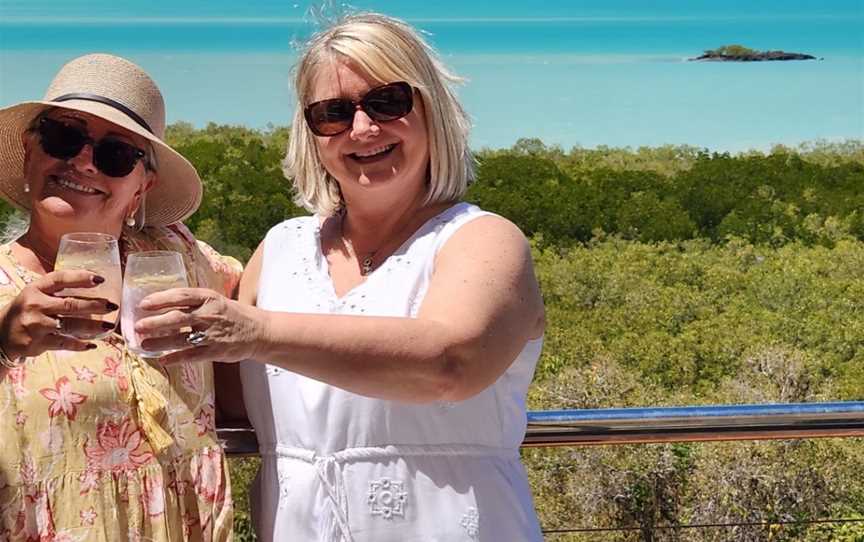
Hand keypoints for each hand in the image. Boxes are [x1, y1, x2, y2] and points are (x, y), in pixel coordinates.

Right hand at [0, 270, 116, 357]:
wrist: (1, 334)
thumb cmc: (27, 309)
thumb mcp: (36, 293)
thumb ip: (58, 289)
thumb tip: (94, 283)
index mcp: (36, 288)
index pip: (60, 279)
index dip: (81, 277)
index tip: (100, 279)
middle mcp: (35, 305)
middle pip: (70, 304)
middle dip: (94, 305)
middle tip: (112, 305)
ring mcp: (36, 325)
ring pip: (70, 325)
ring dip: (92, 326)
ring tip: (108, 326)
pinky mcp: (37, 343)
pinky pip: (64, 343)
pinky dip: (80, 345)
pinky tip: (92, 344)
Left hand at [133, 288, 263, 365]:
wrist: (258, 331)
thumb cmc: (231, 314)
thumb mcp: (215, 300)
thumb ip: (193, 302)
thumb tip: (162, 304)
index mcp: (208, 298)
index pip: (180, 295)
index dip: (160, 299)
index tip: (143, 304)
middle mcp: (209, 314)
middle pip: (177, 318)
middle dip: (155, 323)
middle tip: (138, 326)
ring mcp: (212, 334)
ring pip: (181, 339)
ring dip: (160, 343)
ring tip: (143, 345)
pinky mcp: (215, 351)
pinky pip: (192, 356)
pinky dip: (176, 358)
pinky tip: (163, 360)